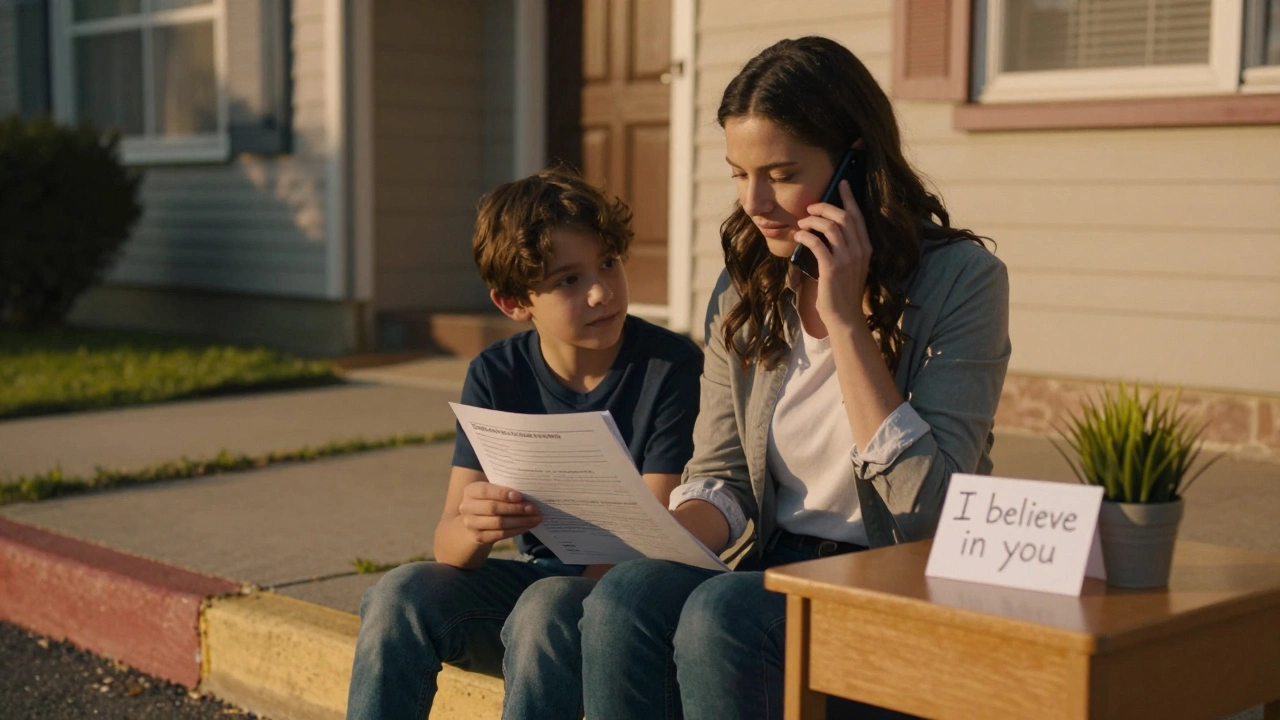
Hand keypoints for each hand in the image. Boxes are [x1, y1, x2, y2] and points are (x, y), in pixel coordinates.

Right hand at [456, 482, 541, 544]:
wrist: (473, 524)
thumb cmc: (487, 502)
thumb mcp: (491, 492)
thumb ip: (503, 490)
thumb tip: (528, 493)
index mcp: (470, 491)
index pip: (485, 491)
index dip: (502, 493)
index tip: (519, 496)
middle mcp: (467, 507)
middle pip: (493, 508)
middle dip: (516, 508)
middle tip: (533, 508)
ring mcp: (471, 524)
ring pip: (498, 523)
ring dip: (520, 521)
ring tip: (535, 518)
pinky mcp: (479, 537)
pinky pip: (500, 534)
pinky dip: (516, 530)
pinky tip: (527, 526)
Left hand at [793, 179, 872, 330]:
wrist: (844, 317)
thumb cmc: (842, 292)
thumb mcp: (849, 266)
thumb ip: (843, 248)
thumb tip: (823, 230)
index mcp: (865, 248)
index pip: (858, 216)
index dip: (849, 198)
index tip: (842, 183)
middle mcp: (859, 250)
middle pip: (843, 216)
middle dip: (825, 206)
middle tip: (810, 207)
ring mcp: (847, 259)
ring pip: (830, 226)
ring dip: (813, 220)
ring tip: (802, 223)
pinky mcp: (832, 268)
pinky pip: (817, 243)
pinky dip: (806, 235)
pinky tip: (799, 235)